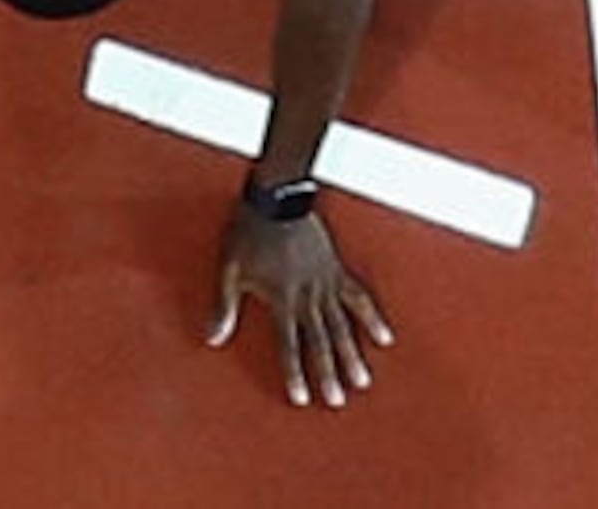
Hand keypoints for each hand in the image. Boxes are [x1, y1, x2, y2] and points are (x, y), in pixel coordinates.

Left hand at [211, 206, 393, 406]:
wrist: (278, 197)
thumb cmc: (250, 232)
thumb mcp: (229, 269)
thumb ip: (225, 306)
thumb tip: (213, 339)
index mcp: (281, 298)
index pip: (290, 344)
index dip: (295, 373)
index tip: (303, 397)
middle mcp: (308, 295)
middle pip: (322, 340)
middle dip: (330, 372)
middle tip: (338, 399)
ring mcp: (327, 282)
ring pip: (344, 324)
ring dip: (353, 354)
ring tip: (363, 380)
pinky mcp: (337, 269)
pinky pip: (359, 296)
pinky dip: (372, 317)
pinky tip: (383, 335)